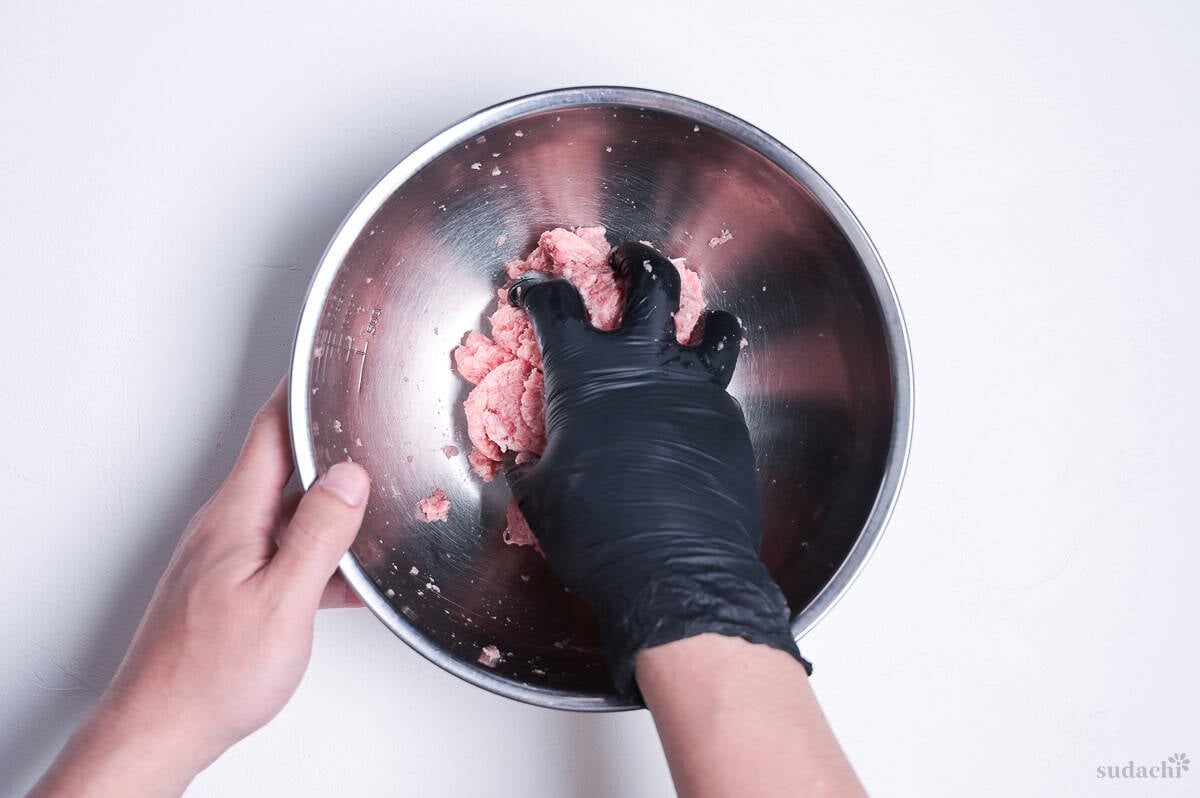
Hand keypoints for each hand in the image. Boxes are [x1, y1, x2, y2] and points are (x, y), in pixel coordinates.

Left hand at [32, 379, 370, 796]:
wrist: (161, 727)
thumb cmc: (212, 674)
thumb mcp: (283, 601)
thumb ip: (318, 535)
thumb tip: (348, 477)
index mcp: (236, 516)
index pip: (271, 432)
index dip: (301, 393)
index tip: (329, 364)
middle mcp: (227, 527)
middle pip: (284, 467)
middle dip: (329, 446)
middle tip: (371, 430)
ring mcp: (229, 557)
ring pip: (290, 513)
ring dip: (331, 507)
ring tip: (377, 508)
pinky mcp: (233, 586)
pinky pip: (285, 551)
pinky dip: (320, 554)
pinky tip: (348, 576)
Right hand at [505, 242, 807, 696]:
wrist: (674, 570)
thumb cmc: (595, 535)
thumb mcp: (538, 495)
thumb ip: (531, 460)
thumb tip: (523, 455)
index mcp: (584, 374)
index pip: (557, 305)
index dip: (539, 288)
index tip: (534, 287)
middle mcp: (643, 364)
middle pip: (646, 281)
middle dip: (633, 259)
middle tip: (626, 258)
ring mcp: (694, 386)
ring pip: (710, 321)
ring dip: (699, 310)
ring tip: (694, 313)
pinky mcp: (728, 417)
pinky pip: (722, 380)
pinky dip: (709, 377)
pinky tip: (700, 397)